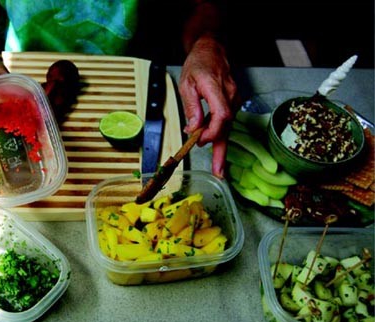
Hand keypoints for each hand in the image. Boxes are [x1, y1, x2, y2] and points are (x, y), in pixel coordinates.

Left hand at [179, 34, 237, 177]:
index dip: (212, 131)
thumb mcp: (186, 83)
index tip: (199, 140)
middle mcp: (230, 95)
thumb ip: (191, 106)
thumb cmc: (198, 63)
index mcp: (216, 88)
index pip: (222, 115)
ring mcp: (234, 98)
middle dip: (221, 151)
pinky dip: (218, 134)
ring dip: (219, 145)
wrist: (212, 49)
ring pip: (227, 126)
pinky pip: (226, 121)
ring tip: (218, 167)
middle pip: (227, 127)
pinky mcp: (233, 102)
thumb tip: (193, 129)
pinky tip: (211, 144)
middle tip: (218, 172)